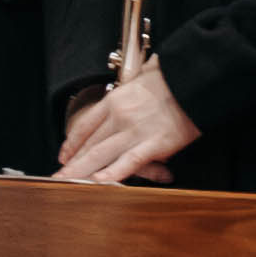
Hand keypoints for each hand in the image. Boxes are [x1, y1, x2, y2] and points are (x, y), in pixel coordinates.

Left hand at [50, 66, 198, 187]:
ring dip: (82, 172)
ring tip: (68, 183)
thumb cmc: (176, 74)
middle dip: (72, 163)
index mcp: (116, 99)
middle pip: (90, 143)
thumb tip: (141, 76)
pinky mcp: (155, 143)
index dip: (73, 142)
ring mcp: (136, 130)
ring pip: (101, 155)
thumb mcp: (146, 73)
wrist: (197, 77)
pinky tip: (100, 182)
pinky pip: (130, 161)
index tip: (64, 155)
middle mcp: (120, 115)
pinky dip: (113, 173)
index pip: (86, 125)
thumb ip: (138, 81)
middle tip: (58, 177)